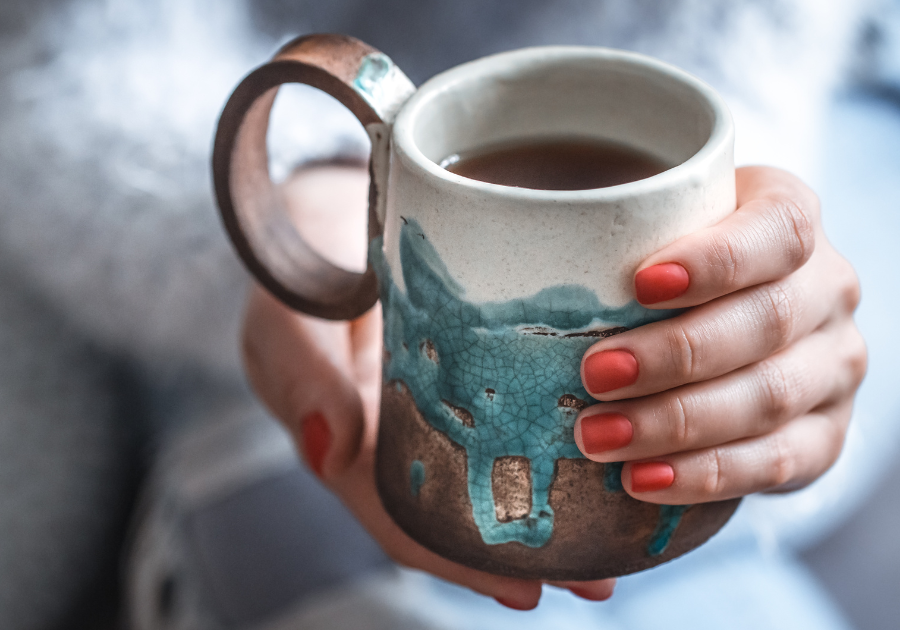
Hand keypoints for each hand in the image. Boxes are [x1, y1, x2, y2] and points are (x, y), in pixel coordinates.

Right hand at [242, 164, 614, 609]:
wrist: (331, 215)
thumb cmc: (300, 265)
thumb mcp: (287, 316)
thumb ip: (302, 374)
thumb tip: (327, 452)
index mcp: (353, 443)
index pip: (402, 520)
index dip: (458, 561)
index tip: (525, 589)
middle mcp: (404, 435)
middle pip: (463, 510)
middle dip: (526, 550)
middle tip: (599, 581)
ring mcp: (441, 402)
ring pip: (497, 467)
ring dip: (554, 505)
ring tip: (624, 536)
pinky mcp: (475, 362)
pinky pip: (515, 408)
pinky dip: (556, 434)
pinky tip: (611, 437)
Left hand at [574, 166, 866, 501]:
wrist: (732, 327)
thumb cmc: (670, 265)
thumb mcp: (654, 223)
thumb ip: (604, 218)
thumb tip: (474, 215)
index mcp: (789, 217)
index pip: (778, 231)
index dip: (716, 260)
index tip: (640, 284)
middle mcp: (826, 289)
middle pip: (766, 322)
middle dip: (676, 354)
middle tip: (596, 374)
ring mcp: (832, 366)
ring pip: (768, 398)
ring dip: (676, 423)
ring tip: (598, 437)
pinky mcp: (825, 434)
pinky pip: (775, 462)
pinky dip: (705, 475)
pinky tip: (643, 480)